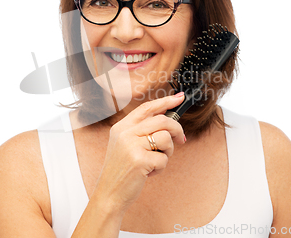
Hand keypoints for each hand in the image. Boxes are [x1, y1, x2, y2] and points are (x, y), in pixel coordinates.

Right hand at [91, 92, 185, 213]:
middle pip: (162, 120)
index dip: (165, 101)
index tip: (179, 98)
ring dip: (168, 151)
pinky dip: (161, 167)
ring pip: (165, 138)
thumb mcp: (125, 145)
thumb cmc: (121, 170)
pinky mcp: (140, 160)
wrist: (109, 194)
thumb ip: (141, 131)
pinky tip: (149, 172)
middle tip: (181, 139)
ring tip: (156, 161)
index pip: (147, 108)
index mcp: (121, 127)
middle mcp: (125, 133)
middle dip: (177, 129)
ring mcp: (131, 146)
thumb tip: (167, 118)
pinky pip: (164, 158)